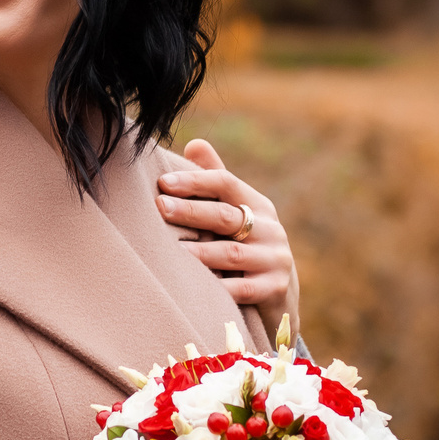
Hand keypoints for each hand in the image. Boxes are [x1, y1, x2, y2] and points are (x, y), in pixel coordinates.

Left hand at [157, 140, 295, 314]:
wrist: (278, 295)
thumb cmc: (245, 245)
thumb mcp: (236, 212)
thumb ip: (216, 180)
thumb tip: (195, 144)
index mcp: (258, 205)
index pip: (226, 183)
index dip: (195, 181)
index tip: (163, 183)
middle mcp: (270, 229)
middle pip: (226, 216)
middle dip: (191, 211)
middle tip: (160, 208)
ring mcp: (274, 259)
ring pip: (232, 254)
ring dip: (201, 251)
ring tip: (174, 250)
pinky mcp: (275, 289)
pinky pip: (243, 289)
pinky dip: (220, 288)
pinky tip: (196, 287)